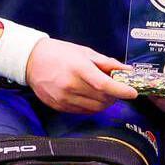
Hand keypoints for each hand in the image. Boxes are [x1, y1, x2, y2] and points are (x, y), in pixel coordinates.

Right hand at [24, 38, 139, 112]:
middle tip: (117, 88)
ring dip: (105, 102)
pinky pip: (83, 111)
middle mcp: (71, 85)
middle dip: (115, 96)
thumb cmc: (59, 53)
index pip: (104, 85)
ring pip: (94, 108)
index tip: (132, 92)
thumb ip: (107, 63)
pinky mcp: (59, 106)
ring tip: (104, 92)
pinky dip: (92, 106)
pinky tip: (91, 97)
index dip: (121, 90)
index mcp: (78, 69)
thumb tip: (127, 70)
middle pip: (102, 99)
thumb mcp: (85, 52)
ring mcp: (64, 98)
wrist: (31, 61)